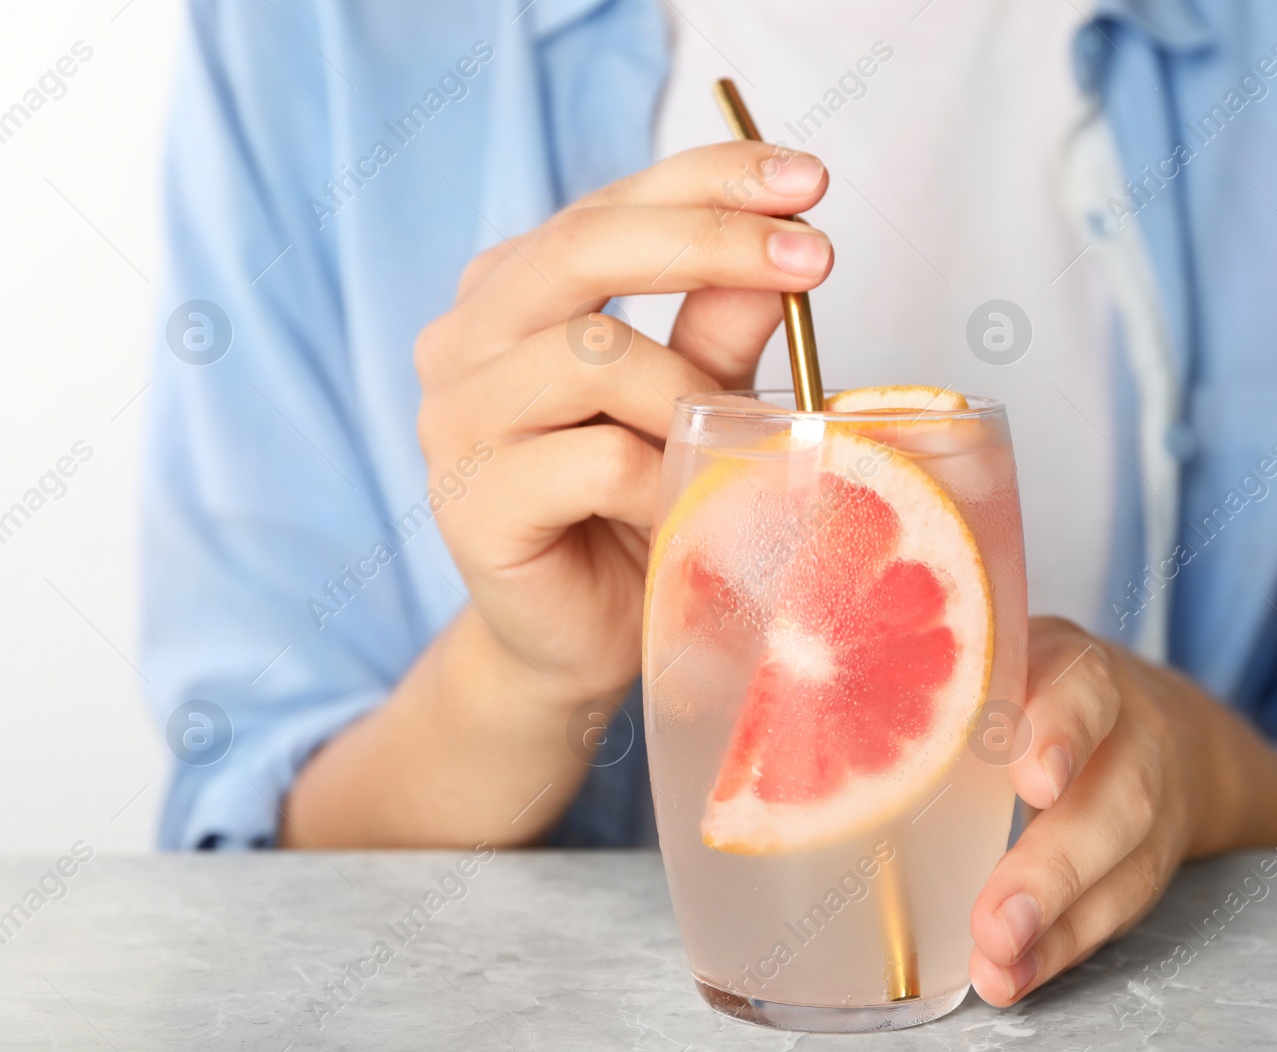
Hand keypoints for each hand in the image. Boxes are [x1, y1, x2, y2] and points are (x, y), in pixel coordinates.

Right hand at [414, 142, 832, 710]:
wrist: (580, 637)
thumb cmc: (635, 509)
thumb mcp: (694, 401)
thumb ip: (720, 328)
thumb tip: (788, 247)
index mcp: (512, 293)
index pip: (608, 203)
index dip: (709, 180)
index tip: (809, 180)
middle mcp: (466, 339)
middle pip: (583, 247)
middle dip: (712, 240)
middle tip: (813, 258)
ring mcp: (454, 419)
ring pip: (589, 353)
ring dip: (690, 392)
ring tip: (737, 441)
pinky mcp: (469, 501)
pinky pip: (592, 461)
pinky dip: (663, 479)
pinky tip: (684, 506)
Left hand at [967, 616, 1276, 1005]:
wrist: (1164, 717)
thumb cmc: (1047, 683)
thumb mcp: (1011, 649)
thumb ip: (959, 678)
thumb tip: (856, 709)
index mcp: (1081, 662)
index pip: (1081, 684)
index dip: (1062, 726)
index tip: (1033, 776)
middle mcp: (1131, 727)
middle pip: (1116, 794)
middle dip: (1056, 864)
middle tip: (997, 922)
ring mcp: (1156, 790)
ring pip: (1127, 860)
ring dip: (1060, 921)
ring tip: (1001, 964)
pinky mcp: (1156, 848)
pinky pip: (1122, 899)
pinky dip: (1066, 943)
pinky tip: (1016, 975)